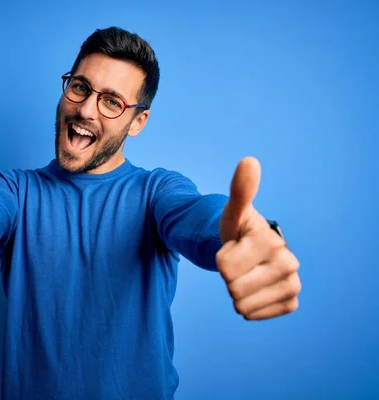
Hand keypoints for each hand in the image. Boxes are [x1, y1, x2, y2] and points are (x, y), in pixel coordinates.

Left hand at [217, 157, 300, 319]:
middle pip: (232, 287)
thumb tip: (249, 161)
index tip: (233, 247)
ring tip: (246, 273)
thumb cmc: (237, 229)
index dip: (221, 258)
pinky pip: (253, 314)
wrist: (251, 250)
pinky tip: (253, 288)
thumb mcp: (233, 211)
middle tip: (239, 262)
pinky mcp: (290, 301)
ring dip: (236, 291)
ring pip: (241, 304)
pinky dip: (247, 305)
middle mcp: (289, 263)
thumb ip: (240, 190)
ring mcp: (292, 284)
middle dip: (228, 276)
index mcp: (271, 241)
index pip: (223, 267)